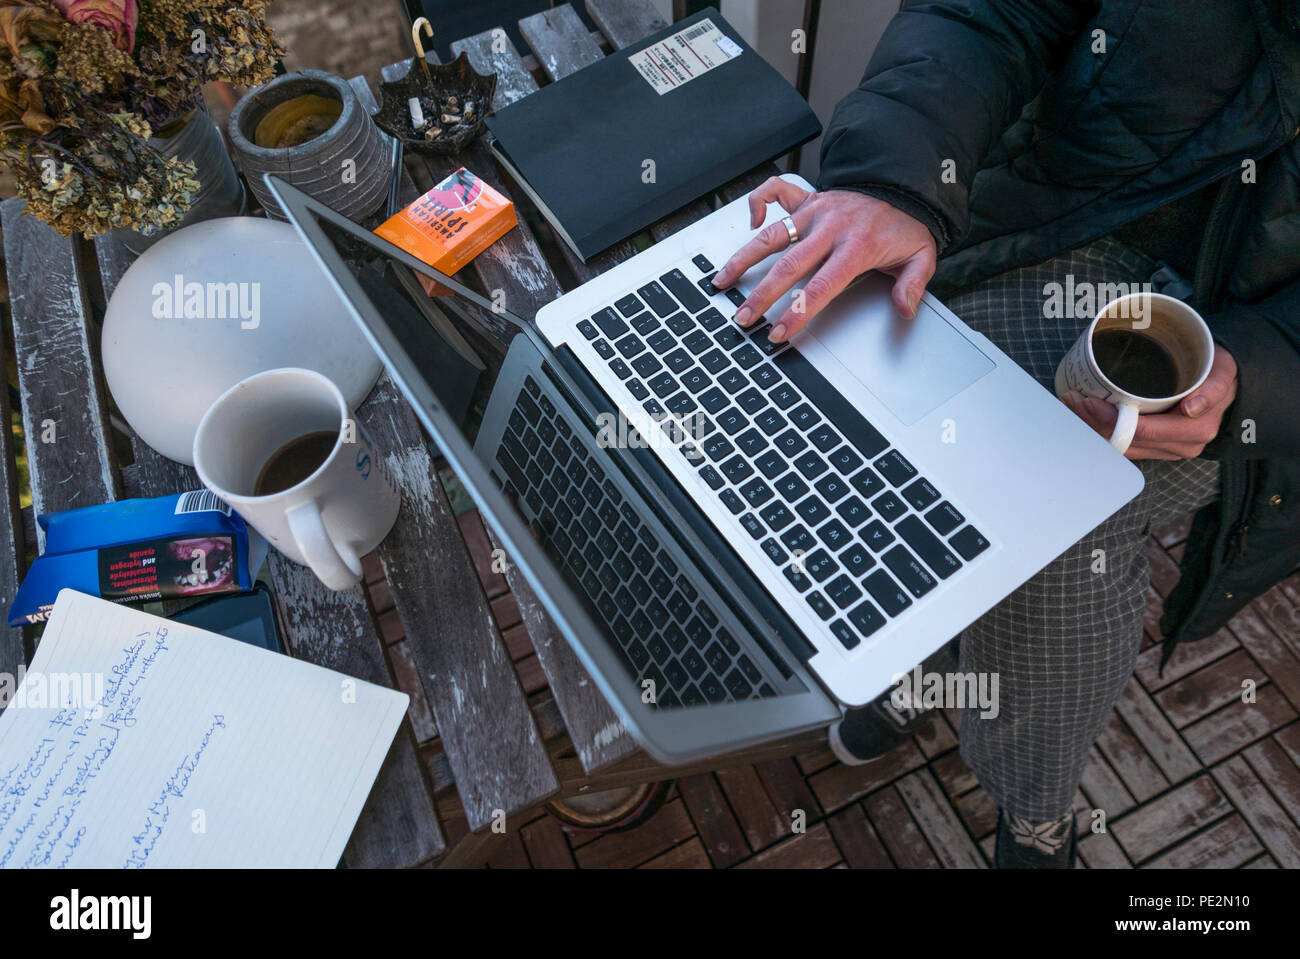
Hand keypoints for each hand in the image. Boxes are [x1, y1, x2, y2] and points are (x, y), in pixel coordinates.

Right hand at [711, 178, 937, 342]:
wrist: (901, 184)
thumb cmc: (904, 224)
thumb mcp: (921, 256)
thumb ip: (913, 284)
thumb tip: (904, 309)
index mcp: (856, 246)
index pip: (820, 286)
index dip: (797, 312)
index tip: (778, 332)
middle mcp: (830, 228)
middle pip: (788, 266)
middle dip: (761, 295)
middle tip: (743, 317)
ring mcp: (815, 211)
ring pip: (772, 235)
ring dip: (744, 259)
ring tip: (722, 280)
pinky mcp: (807, 198)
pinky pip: (775, 191)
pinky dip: (758, 202)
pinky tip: (749, 224)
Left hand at [1062, 346, 1238, 459]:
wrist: (1224, 386)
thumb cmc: (1218, 375)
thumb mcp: (1221, 373)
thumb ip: (1212, 389)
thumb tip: (1191, 408)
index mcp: (1194, 431)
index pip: (1143, 431)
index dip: (1112, 420)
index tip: (1089, 402)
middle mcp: (1179, 446)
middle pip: (1126, 441)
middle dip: (1094, 422)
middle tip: (1072, 400)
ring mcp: (1165, 449)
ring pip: (1120, 446)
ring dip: (1093, 428)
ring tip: (1073, 405)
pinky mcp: (1154, 447)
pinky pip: (1123, 444)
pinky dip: (1101, 430)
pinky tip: (1085, 415)